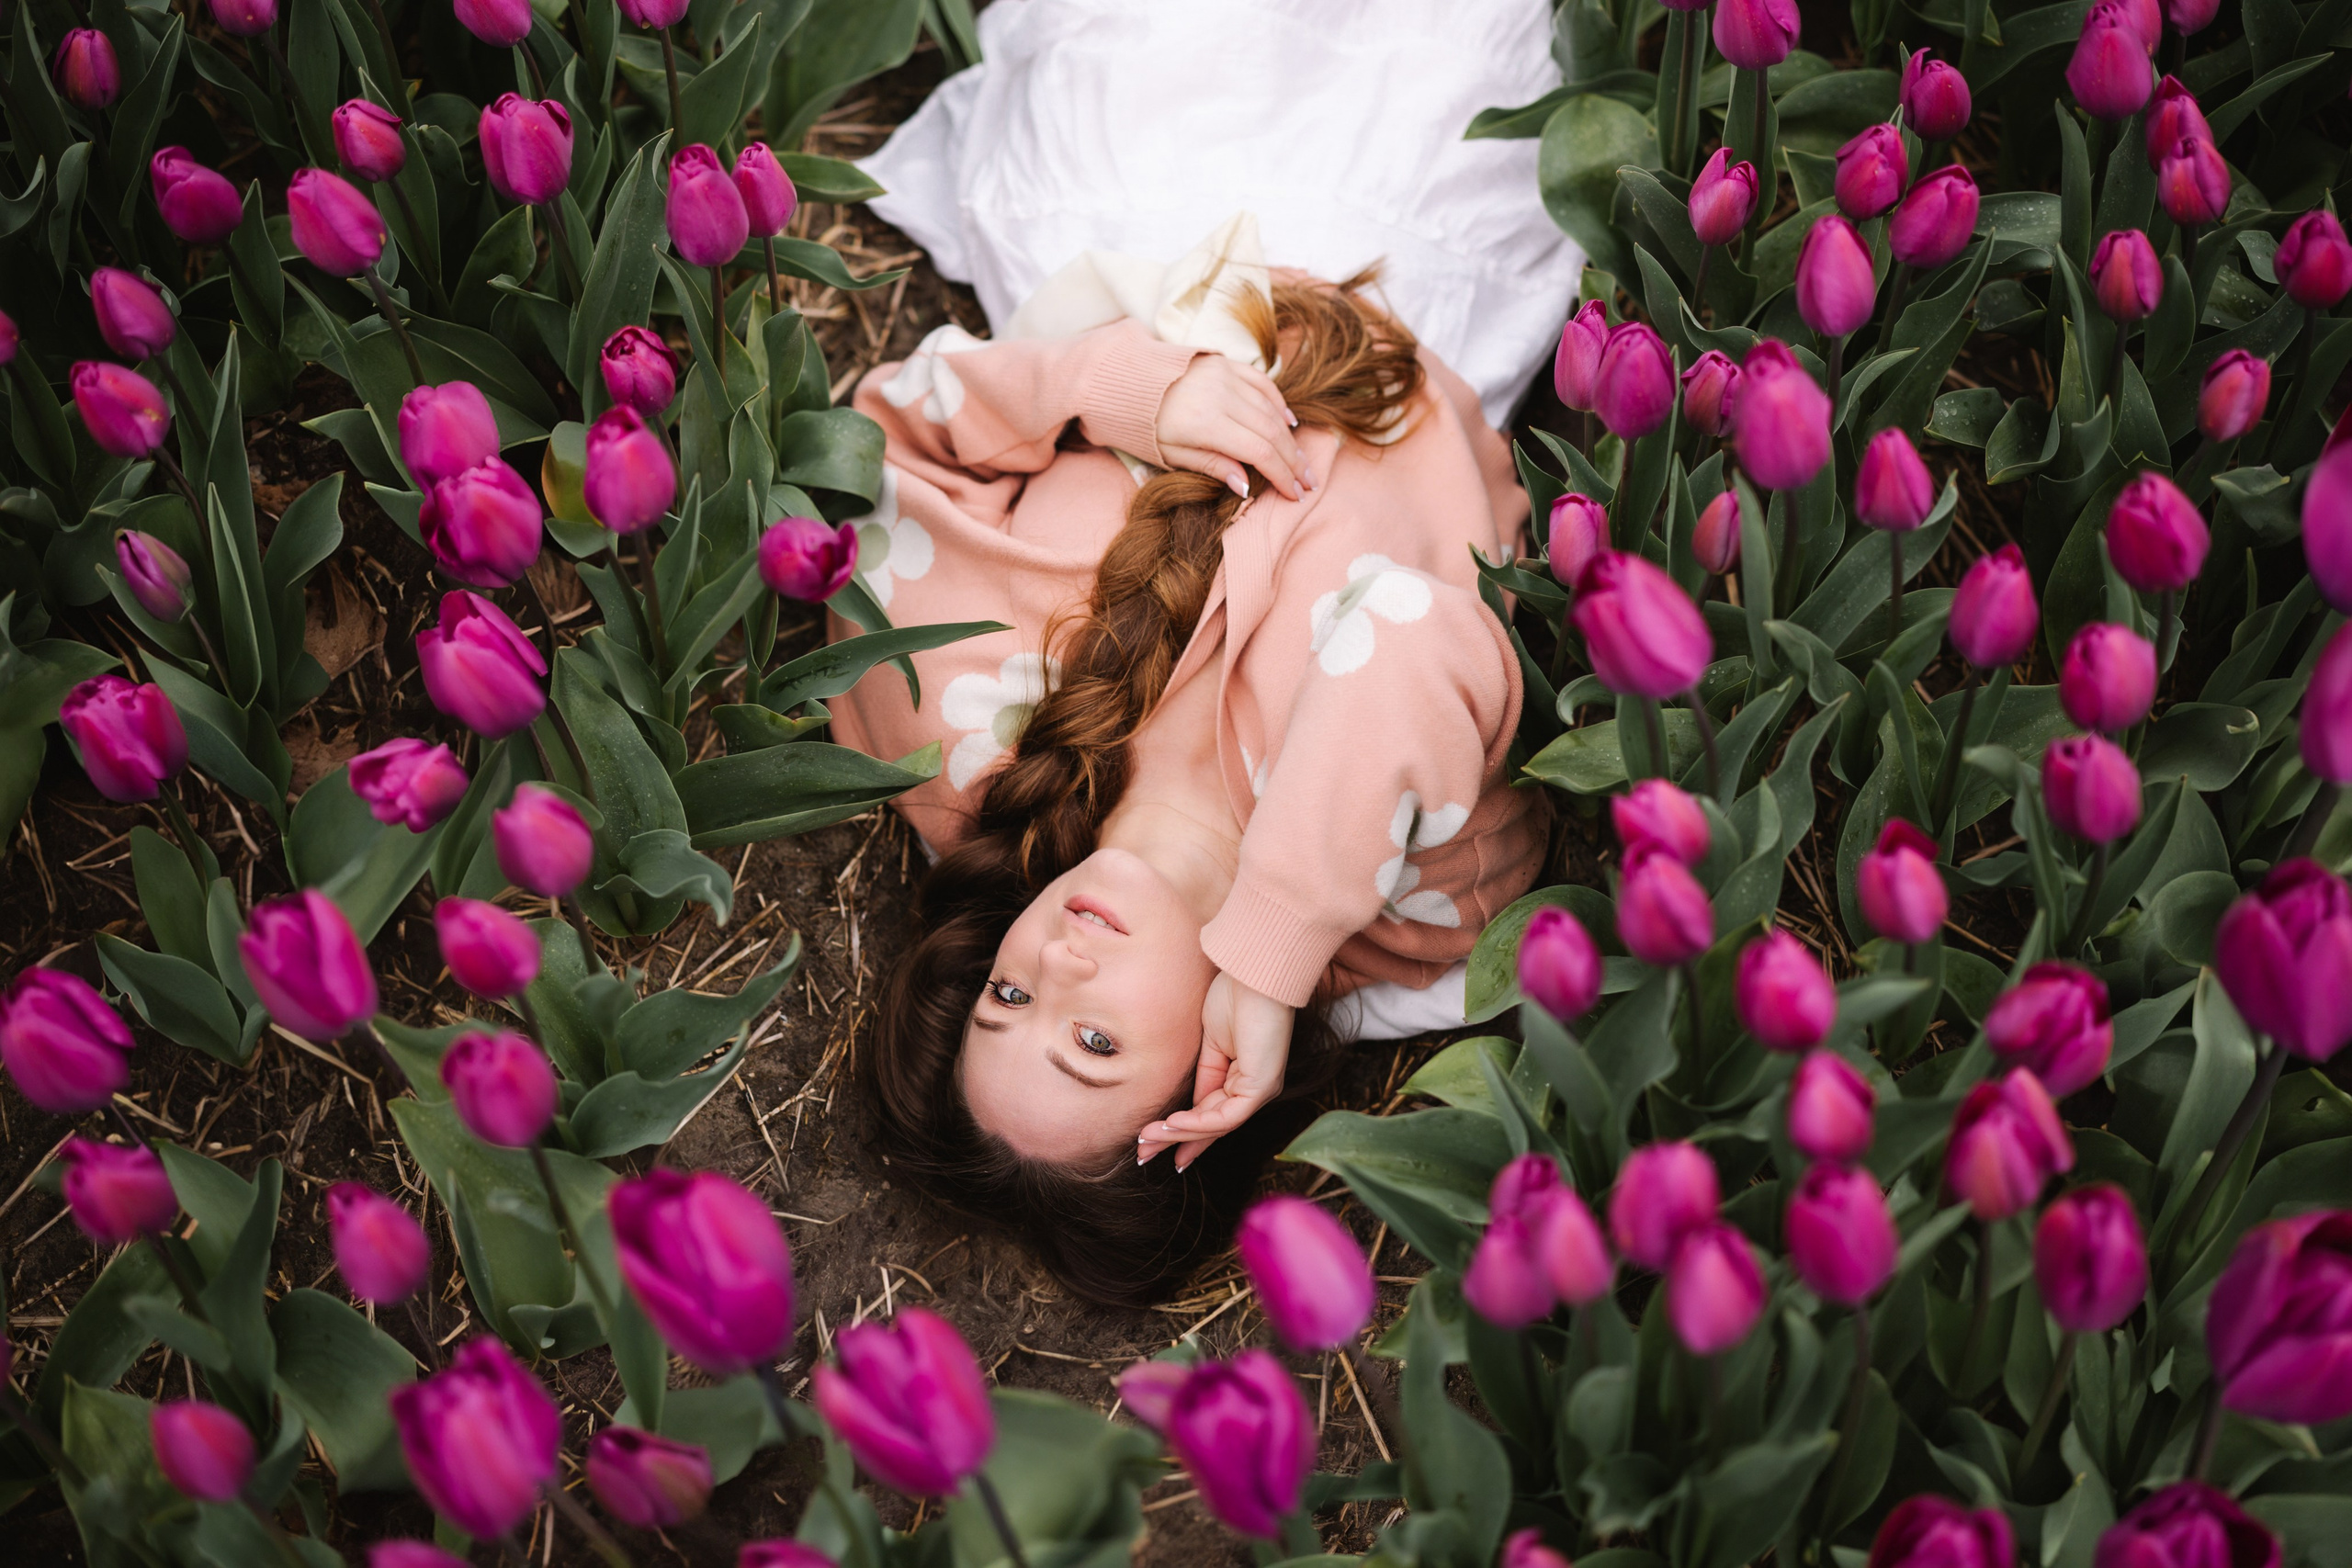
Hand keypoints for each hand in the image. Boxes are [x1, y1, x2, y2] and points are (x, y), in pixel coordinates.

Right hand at [1138, 972, 1294, 1170]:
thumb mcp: (1211, 1045)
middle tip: (1144, 1154)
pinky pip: (1226, 1115)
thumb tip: (1188, 1107)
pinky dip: (1197, 1123)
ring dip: (1179, 1133)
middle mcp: (1256, 1089)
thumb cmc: (1235, 998)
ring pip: (1217, 1125)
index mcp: (1245, 1078)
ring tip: (1149, 1138)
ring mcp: (1261, 1089)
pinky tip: (1172, 1123)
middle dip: (1176, 1142)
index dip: (1186, 1133)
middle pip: (1213, 1126)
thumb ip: (1204, 1077)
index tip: (1156, 1145)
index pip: (1213, 1114)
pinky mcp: (1262, 1085)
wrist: (1252, 974)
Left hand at [1154, 354, 1314, 500]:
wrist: (1130, 382)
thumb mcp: (1172, 456)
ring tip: (1300, 462)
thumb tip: (1246, 487)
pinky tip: (1289, 424)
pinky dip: (1279, 404)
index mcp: (1206, 423)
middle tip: (1308, 482)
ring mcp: (1226, 376)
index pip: (1258, 451)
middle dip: (1293, 460)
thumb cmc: (1148, 426)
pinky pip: (1263, 384)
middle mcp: (1221, 395)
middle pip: (1271, 431)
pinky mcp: (1226, 364)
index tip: (1293, 494)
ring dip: (1290, 438)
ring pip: (1270, 409)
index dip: (1280, 475)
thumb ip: (1212, 467)